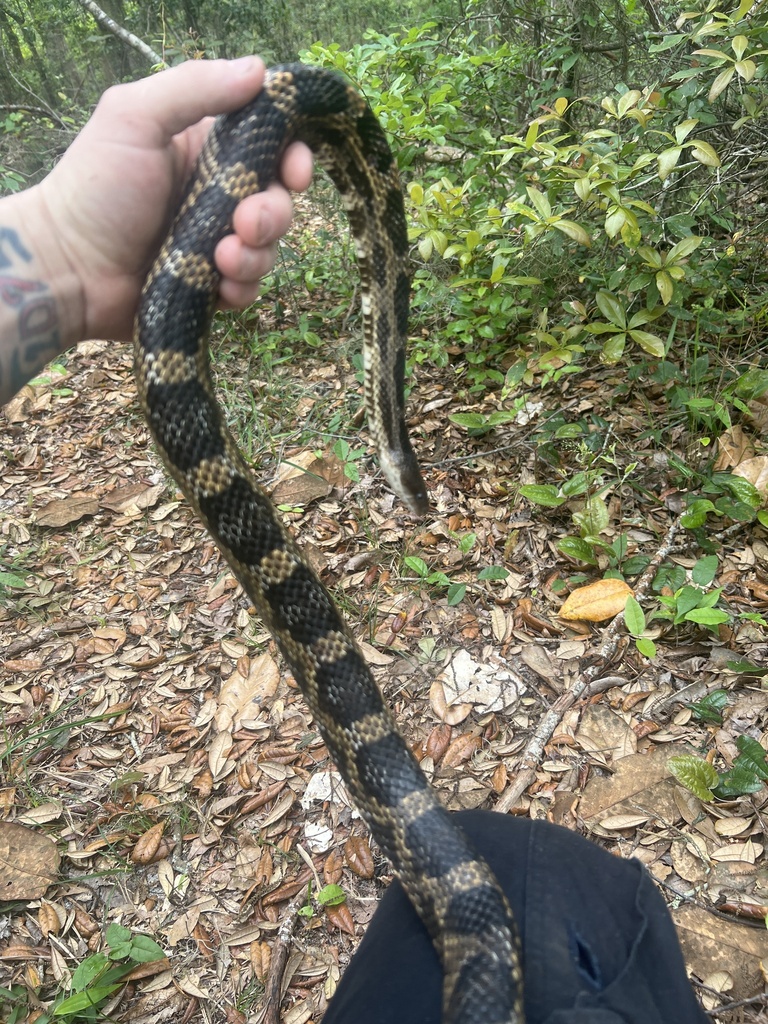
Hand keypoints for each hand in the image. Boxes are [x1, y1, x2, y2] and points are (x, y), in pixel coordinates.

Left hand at [37, 56, 312, 342]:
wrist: (68, 267)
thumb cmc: (96, 187)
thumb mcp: (135, 117)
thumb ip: (194, 87)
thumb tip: (259, 70)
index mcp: (205, 148)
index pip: (270, 146)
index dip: (293, 158)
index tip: (294, 173)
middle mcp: (216, 193)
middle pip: (278, 200)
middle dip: (273, 215)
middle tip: (244, 224)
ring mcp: (214, 240)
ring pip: (267, 247)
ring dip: (256, 254)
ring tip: (220, 260)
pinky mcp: (210, 283)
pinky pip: (249, 286)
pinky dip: (242, 287)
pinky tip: (219, 287)